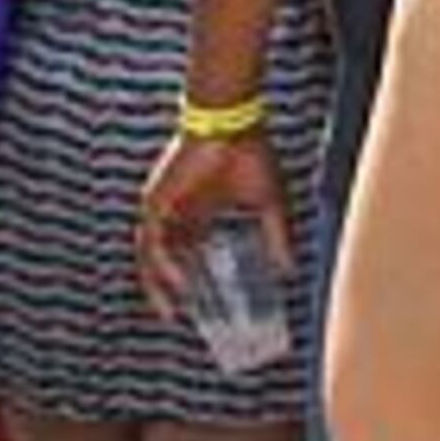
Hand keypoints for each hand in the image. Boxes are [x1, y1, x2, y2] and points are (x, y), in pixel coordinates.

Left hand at [138, 127, 291, 321]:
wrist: (233, 123)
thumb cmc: (251, 153)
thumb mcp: (269, 204)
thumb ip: (278, 236)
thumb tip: (289, 270)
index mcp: (200, 211)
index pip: (187, 252)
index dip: (192, 278)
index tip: (200, 305)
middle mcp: (178, 212)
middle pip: (164, 258)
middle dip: (167, 288)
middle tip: (178, 316)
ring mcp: (164, 206)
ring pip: (151, 254)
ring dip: (158, 283)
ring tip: (171, 310)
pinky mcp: (155, 200)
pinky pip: (150, 239)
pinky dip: (161, 262)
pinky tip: (177, 280)